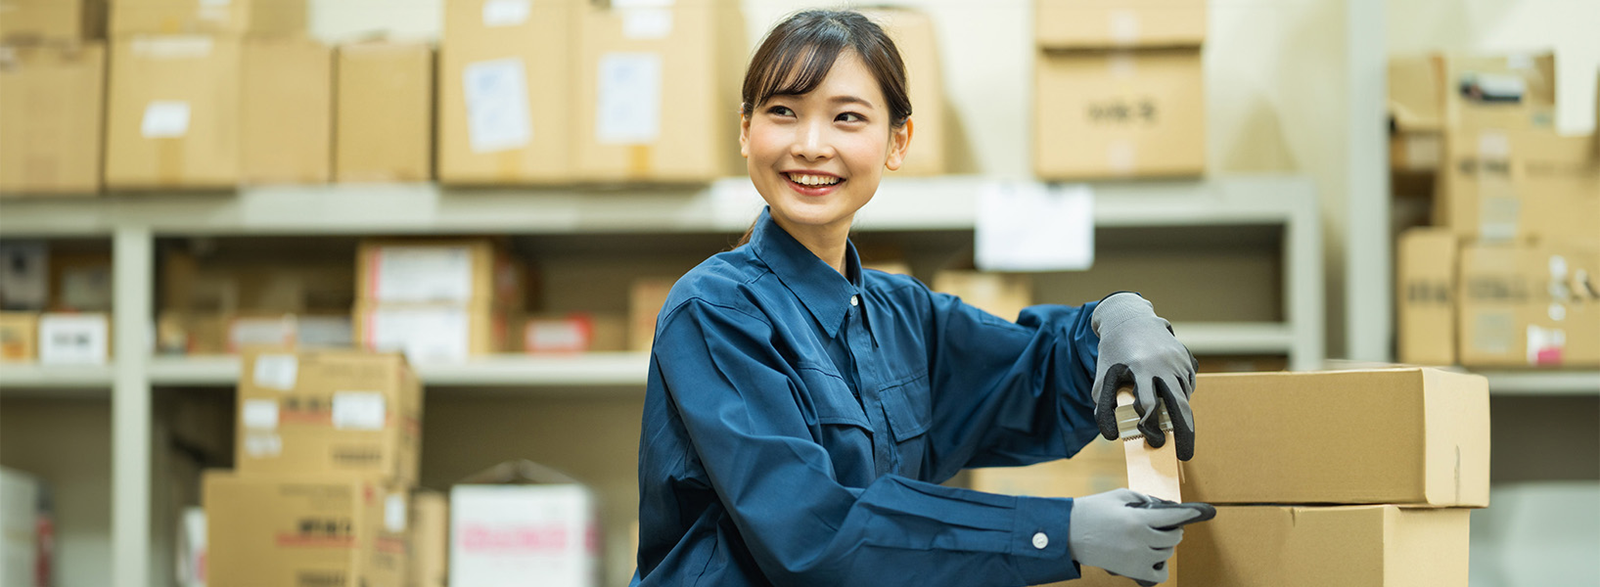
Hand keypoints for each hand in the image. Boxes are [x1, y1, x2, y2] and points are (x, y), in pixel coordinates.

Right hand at [1067, 489, 1211, 584]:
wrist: (1067, 534)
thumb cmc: (1089, 513)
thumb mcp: (1117, 496)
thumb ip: (1141, 498)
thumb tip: (1157, 505)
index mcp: (1137, 519)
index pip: (1173, 518)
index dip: (1189, 514)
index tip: (1198, 512)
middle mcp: (1140, 540)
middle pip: (1173, 538)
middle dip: (1173, 530)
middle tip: (1166, 526)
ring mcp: (1137, 558)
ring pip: (1167, 554)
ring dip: (1165, 546)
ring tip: (1154, 540)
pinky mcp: (1131, 571)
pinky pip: (1158, 574)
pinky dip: (1160, 567)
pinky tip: (1152, 558)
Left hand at [1091, 293, 1198, 459]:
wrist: (1129, 319)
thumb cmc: (1112, 353)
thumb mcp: (1102, 377)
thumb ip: (1103, 407)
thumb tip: (1112, 436)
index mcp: (1141, 368)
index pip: (1150, 404)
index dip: (1150, 425)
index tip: (1151, 439)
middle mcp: (1164, 364)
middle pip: (1180, 406)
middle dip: (1184, 433)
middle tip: (1184, 455)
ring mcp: (1179, 361)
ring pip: (1185, 397)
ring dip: (1179, 414)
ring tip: (1166, 420)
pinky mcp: (1188, 359)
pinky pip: (1188, 387)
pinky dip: (1180, 397)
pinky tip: (1165, 393)